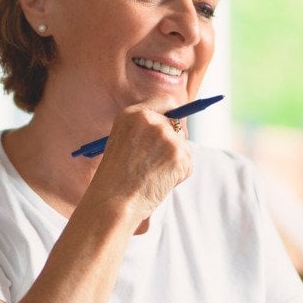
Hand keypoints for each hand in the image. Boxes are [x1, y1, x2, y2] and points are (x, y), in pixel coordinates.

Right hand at [85, 104, 191, 222]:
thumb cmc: (115, 178)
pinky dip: (178, 175)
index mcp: (133, 114)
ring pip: (184, 146)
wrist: (114, 201)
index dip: (172, 114)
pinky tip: (160, 182)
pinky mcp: (180, 155)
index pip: (166, 101)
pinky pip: (187, 163)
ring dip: (175, 161)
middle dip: (175, 140)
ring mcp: (167, 137)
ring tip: (152, 175)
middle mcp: (151, 120)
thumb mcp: (122, 141)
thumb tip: (177, 128)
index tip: (174, 124)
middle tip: (160, 160)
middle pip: (178, 123)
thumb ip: (145, 129)